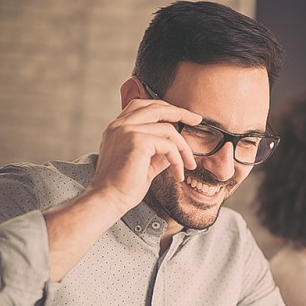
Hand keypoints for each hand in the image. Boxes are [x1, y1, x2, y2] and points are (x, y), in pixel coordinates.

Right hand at [88, 97, 201, 215]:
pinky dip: (178, 160)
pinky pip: (168, 145)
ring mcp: (127, 130)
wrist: (108, 199)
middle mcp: (120, 125)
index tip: (184, 116)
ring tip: (189, 166)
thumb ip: (158, 151)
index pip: (143, 106)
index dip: (165, 108)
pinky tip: (178, 174)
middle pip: (156, 107)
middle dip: (180, 112)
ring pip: (168, 129)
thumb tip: (176, 147)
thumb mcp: (145, 163)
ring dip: (183, 149)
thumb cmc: (123, 186)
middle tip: (197, 120)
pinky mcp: (137, 140)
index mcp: (118, 127)